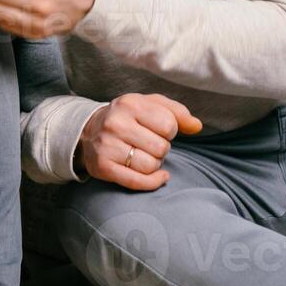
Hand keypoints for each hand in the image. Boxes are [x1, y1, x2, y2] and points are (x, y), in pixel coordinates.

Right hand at [76, 93, 202, 190]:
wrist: (89, 131)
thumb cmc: (127, 117)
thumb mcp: (150, 105)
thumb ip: (177, 112)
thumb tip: (197, 126)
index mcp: (130, 103)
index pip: (169, 125)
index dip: (170, 130)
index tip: (158, 130)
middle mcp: (116, 123)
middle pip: (161, 148)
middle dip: (161, 149)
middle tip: (149, 144)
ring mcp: (107, 146)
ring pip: (151, 166)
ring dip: (154, 164)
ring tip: (143, 154)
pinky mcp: (103, 167)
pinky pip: (138, 182)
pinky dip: (153, 182)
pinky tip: (159, 176)